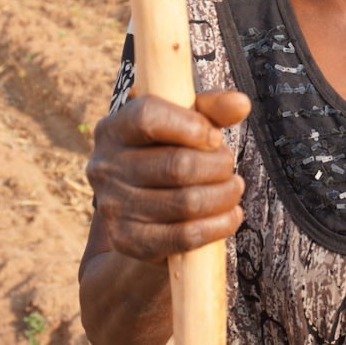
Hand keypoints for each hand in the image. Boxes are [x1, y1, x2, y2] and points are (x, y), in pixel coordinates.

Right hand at [86, 90, 250, 263]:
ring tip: (233, 188)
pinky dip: (218, 225)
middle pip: (176, 165)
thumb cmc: (167, 155)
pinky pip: (185, 236)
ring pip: (186, 202)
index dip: (192, 126)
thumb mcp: (184, 125)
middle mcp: (105, 167)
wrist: (140, 214)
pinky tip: (231, 215)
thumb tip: (240, 104)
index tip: (214, 136)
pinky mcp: (129, 241)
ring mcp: (114, 207)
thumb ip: (211, 108)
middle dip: (218, 165)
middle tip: (228, 165)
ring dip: (224, 195)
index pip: (148, 117)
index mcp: (113, 128)